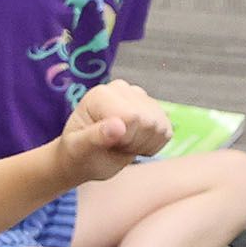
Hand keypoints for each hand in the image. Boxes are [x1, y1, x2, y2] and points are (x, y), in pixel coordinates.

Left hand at [57, 81, 171, 182]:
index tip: (106, 144)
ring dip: (143, 145)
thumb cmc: (78, 154)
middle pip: (149, 122)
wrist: (86, 157)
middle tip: (113, 145)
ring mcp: (140, 97)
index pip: (132, 116)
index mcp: (101, 94)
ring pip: (160, 127)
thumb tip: (118, 126)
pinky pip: (167, 132)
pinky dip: (153, 145)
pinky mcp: (153, 109)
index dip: (124, 139)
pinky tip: (134, 143)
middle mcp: (122, 89)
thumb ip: (96, 137)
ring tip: (121, 144)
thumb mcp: (80, 149)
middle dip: (133, 143)